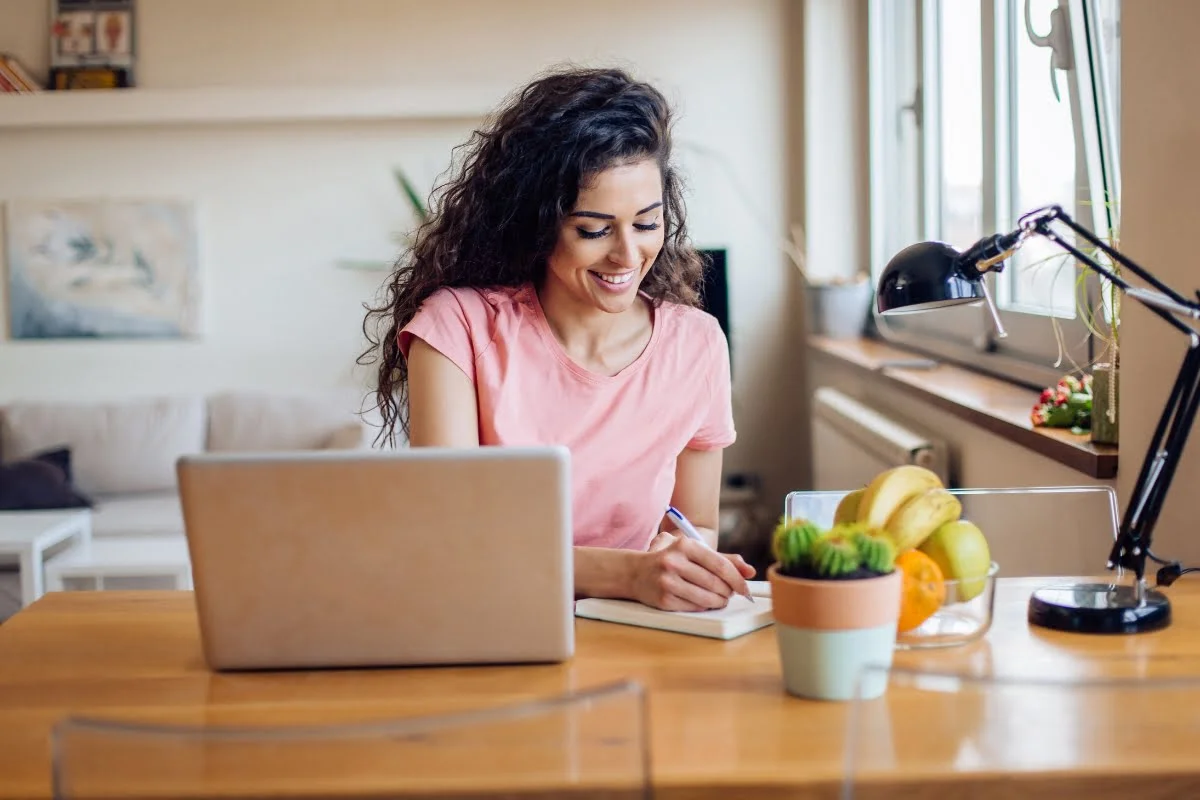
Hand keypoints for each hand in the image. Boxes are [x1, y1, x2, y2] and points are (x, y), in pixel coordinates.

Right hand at [630, 534, 755, 611]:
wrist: (635, 572)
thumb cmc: (671, 559)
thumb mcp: (693, 551)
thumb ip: (722, 558)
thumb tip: (749, 571)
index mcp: (685, 545)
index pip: (720, 565)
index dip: (737, 579)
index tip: (745, 588)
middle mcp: (674, 562)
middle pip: (715, 583)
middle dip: (728, 592)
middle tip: (730, 593)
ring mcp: (667, 582)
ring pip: (706, 598)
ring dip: (719, 602)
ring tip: (720, 599)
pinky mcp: (664, 599)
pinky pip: (694, 607)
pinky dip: (704, 607)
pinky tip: (704, 602)